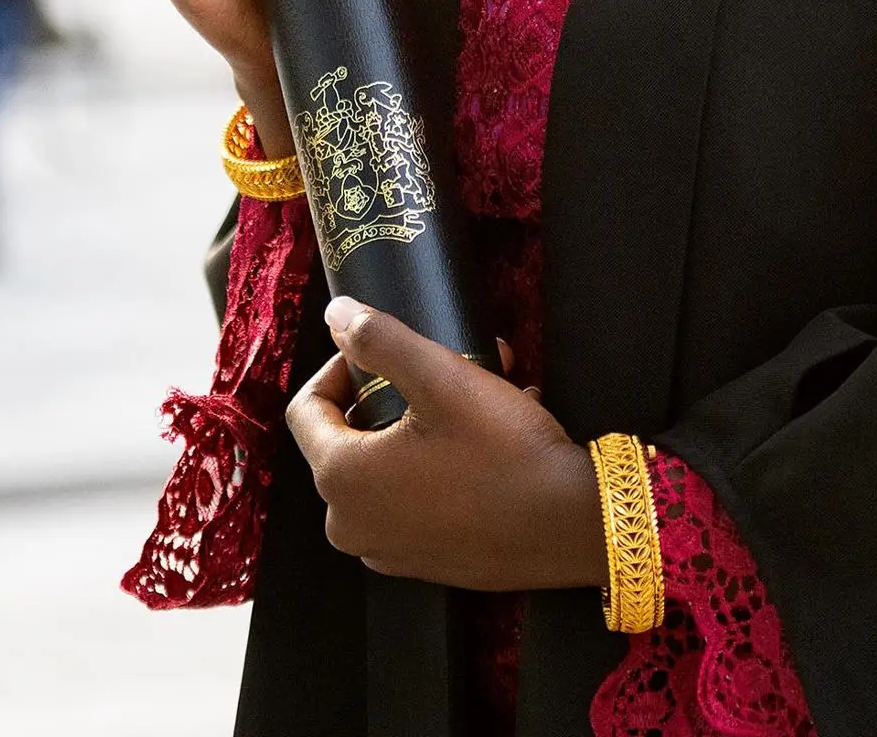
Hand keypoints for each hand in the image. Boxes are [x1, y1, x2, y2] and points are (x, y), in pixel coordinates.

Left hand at [284, 299, 603, 590]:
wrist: (570, 527)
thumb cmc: (504, 453)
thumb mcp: (442, 379)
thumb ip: (380, 340)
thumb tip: (336, 315)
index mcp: (340, 478)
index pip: (306, 410)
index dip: (339, 368)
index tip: (383, 352)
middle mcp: (350, 524)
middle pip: (348, 438)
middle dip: (392, 396)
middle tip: (443, 370)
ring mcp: (386, 550)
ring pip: (385, 467)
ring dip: (420, 427)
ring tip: (476, 399)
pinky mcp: (423, 562)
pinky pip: (412, 501)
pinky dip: (435, 467)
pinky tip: (485, 443)